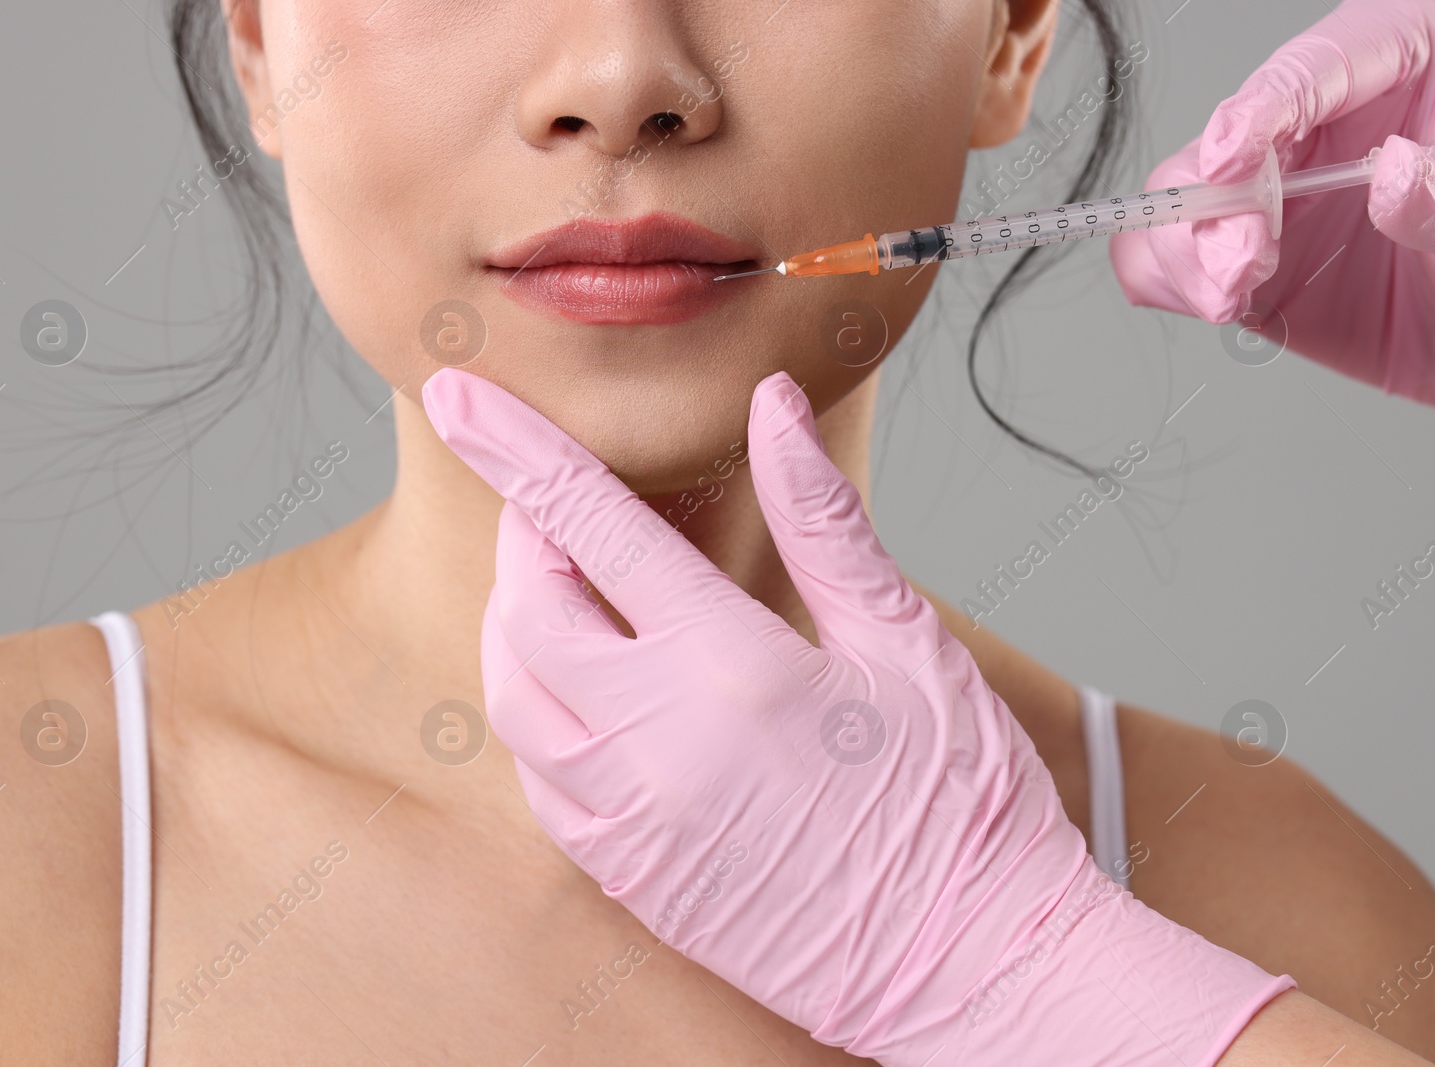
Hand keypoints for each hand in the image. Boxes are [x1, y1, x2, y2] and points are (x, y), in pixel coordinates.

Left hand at [421, 367, 1292, 1064]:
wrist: (973, 967)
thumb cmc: (962, 805)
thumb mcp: (905, 640)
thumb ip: (823, 519)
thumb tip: (777, 409)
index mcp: (734, 669)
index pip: (591, 528)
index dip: (516, 449)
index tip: (461, 394)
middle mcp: (661, 745)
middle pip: (526, 609)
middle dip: (524, 537)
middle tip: (560, 508)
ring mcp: (634, 821)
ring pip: (512, 698)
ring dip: (517, 625)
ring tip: (567, 590)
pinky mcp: (629, 878)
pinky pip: (538, 782)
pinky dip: (538, 716)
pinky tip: (586, 693)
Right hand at [1111, 0, 1434, 412]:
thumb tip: (1398, 172)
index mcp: (1393, 65)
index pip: (1312, 68)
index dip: (1259, 110)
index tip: (1228, 158)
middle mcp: (1317, 124)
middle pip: (1225, 142)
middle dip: (1215, 207)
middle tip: (1238, 261)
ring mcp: (1271, 192)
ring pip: (1180, 202)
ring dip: (1189, 254)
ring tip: (1230, 294)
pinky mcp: (1239, 256)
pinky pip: (1170, 257)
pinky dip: (1174, 283)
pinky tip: (1217, 301)